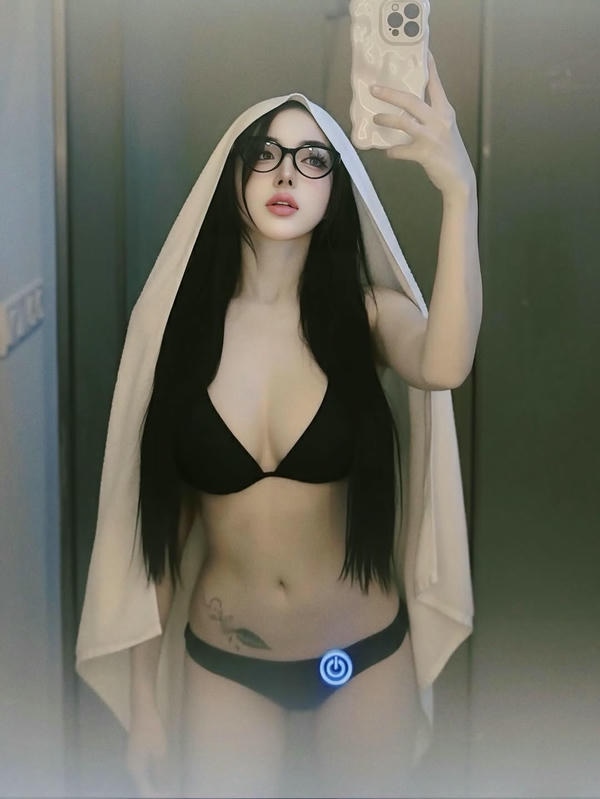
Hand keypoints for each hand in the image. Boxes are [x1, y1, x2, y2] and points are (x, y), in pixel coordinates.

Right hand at [127, 703, 167, 797]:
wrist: (142, 710)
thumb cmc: (151, 729)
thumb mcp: (160, 752)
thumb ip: (161, 772)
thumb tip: (165, 787)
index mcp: (135, 769)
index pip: (144, 789)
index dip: (156, 794)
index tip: (169, 795)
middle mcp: (131, 767)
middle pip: (143, 785)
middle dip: (155, 790)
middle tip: (169, 792)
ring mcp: (133, 760)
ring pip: (144, 777)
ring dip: (155, 783)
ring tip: (168, 787)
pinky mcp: (137, 754)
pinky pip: (144, 769)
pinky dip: (153, 774)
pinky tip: (162, 774)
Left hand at [370, 52, 474, 196]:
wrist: (459, 178)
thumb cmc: (449, 152)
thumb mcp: (444, 128)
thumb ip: (430, 117)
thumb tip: (406, 110)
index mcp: (445, 111)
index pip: (435, 84)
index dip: (429, 68)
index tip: (423, 52)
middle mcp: (439, 120)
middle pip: (411, 100)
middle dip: (390, 94)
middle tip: (374, 89)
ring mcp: (432, 136)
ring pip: (404, 122)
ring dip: (386, 119)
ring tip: (376, 118)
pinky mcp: (425, 153)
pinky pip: (401, 150)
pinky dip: (393, 151)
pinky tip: (389, 152)